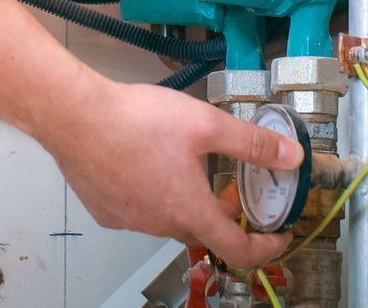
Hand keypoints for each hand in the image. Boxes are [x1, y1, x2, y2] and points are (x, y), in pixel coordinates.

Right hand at [41, 77, 300, 267]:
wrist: (74, 117)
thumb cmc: (137, 120)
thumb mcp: (206, 124)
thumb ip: (251, 143)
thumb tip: (292, 156)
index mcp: (190, 210)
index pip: (238, 250)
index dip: (266, 248)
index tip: (279, 236)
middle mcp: (160, 224)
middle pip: (202, 232)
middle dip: (222, 215)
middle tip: (229, 186)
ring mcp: (129, 220)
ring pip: (168, 220)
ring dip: (185, 203)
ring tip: (184, 165)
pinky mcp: (105, 210)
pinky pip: (138, 211)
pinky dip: (152, 196)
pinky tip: (145, 164)